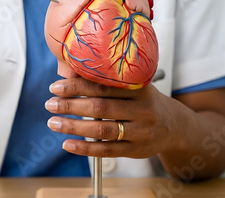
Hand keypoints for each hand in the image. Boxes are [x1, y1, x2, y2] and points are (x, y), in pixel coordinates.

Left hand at [45, 77, 181, 157]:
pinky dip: (85, 148)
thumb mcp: (134, 86)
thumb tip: (70, 74)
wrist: (174, 125)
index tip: (56, 87)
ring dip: (73, 126)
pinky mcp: (136, 150)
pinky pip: (107, 150)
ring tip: (53, 123)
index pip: (103, 86)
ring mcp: (140, 131)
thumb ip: (108, 81)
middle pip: (100, 108)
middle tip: (50, 104)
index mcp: (138, 88)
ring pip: (102, 130)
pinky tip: (68, 144)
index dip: (77, 86)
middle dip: (70, 105)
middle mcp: (141, 109)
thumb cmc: (145, 101)